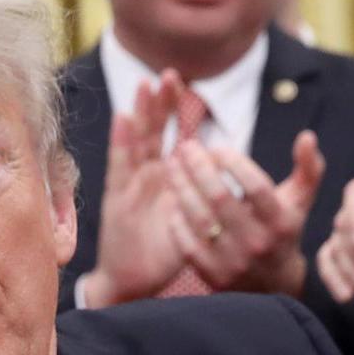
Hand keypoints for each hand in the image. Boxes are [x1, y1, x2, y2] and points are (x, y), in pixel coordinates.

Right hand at [81, 74, 194, 306]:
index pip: (171, 134)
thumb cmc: (165, 253)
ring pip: (136, 141)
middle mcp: (146, 176)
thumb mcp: (195, 220)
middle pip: (152, 130)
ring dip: (140, 113)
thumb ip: (209, 196)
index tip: (183, 81)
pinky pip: (119, 165)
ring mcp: (130, 185)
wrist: (134, 281)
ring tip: (145, 85)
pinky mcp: (117, 198)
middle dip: (159, 102)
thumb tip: (237, 180)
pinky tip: (123, 117)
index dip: (175, 108)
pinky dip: (121, 140)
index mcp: (166, 177)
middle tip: (168, 73)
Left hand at [167, 131, 324, 296]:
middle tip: (187, 146)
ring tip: (172, 165)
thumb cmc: (284, 230)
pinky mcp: (213, 275)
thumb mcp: (301, 201)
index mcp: (280, 221)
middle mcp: (258, 242)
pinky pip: (186, 243)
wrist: (273, 285)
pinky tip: (172, 199)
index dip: (233, 162)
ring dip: (182, 187)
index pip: (255, 185)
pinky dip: (177, 219)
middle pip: (220, 197)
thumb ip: (308, 168)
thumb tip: (307, 136)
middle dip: (199, 167)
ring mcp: (234, 261)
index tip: (216, 147)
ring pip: (200, 218)